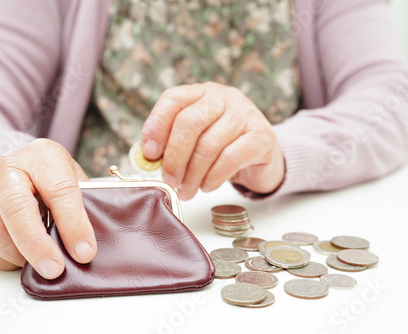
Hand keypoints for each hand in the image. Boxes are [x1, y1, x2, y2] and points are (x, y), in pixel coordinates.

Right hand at [0, 139, 96, 278]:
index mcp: (43, 158)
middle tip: (55, 270)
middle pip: (16, 208)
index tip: (84, 252)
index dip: (73, 225)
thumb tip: (86, 248)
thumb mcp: (74, 179)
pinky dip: (4, 260)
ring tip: (42, 263)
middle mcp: (9, 170)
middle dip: (37, 246)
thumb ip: (83, 206)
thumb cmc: (52, 174)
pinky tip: (22, 259)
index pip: (59, 191)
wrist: (21, 163)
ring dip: (20, 257)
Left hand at [141, 82, 284, 199]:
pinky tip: (207, 186)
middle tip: (169, 181)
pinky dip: (213, 177)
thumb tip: (146, 159)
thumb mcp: (194, 140)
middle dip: (174, 157)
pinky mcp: (261, 136)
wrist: (261, 158)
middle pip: (190, 122)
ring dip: (193, 174)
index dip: (156, 126)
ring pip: (209, 145)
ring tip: (187, 190)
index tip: (149, 154)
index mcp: (201, 93)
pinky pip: (230, 159)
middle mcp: (223, 97)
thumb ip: (170, 144)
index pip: (173, 99)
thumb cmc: (221, 148)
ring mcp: (245, 114)